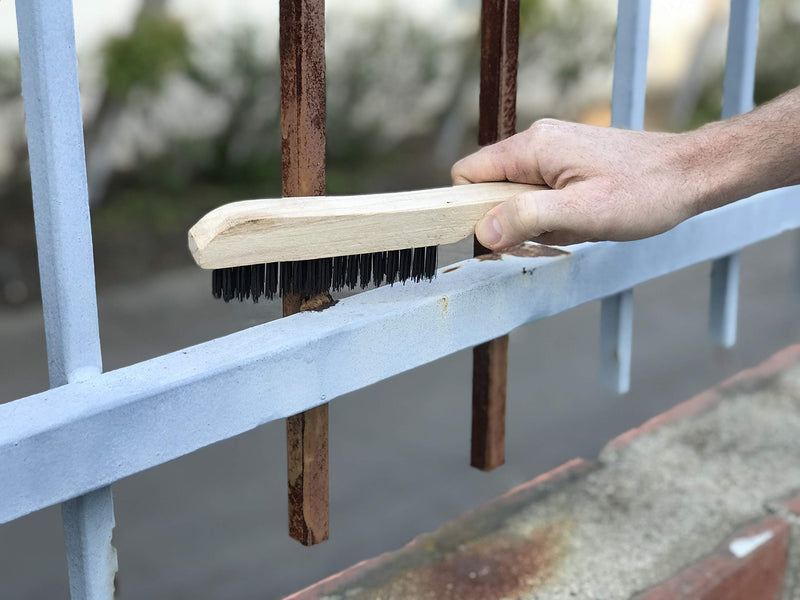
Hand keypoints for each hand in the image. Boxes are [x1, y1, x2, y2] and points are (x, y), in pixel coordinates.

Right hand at [451, 119, 704, 247]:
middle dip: (510, 222)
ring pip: (516, 196)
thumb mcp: (582, 213)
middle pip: (491, 189)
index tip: (497, 236)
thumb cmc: (645, 192)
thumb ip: (528, 218)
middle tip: (546, 237)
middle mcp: (537, 143)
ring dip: (536, 224)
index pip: (468, 174)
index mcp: (533, 147)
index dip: (471, 209)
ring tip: (573, 229)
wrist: (692, 174)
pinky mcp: (568, 165)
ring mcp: (553, 153)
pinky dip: (553, 218)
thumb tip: (484, 231)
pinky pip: (540, 197)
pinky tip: (581, 224)